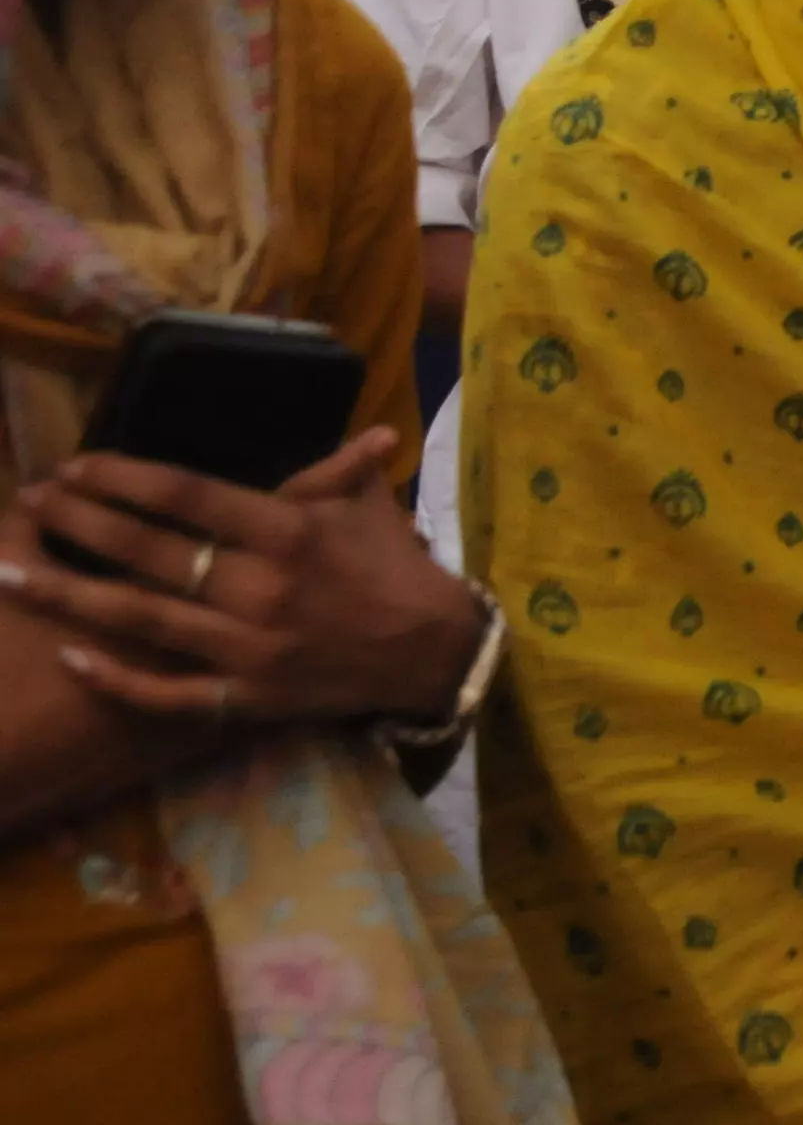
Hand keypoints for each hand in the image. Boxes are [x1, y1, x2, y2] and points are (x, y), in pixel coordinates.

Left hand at [0, 430, 471, 726]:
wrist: (437, 654)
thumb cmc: (397, 569)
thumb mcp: (370, 509)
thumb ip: (342, 470)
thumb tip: (366, 428)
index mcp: (289, 531)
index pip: (188, 495)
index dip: (125, 477)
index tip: (75, 465)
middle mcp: (261, 587)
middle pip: (150, 550)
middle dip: (80, 522)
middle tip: (29, 503)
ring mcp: (249, 647)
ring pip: (141, 617)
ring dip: (68, 592)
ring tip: (10, 572)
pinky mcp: (247, 697)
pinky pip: (168, 691)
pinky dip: (116, 678)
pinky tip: (69, 656)